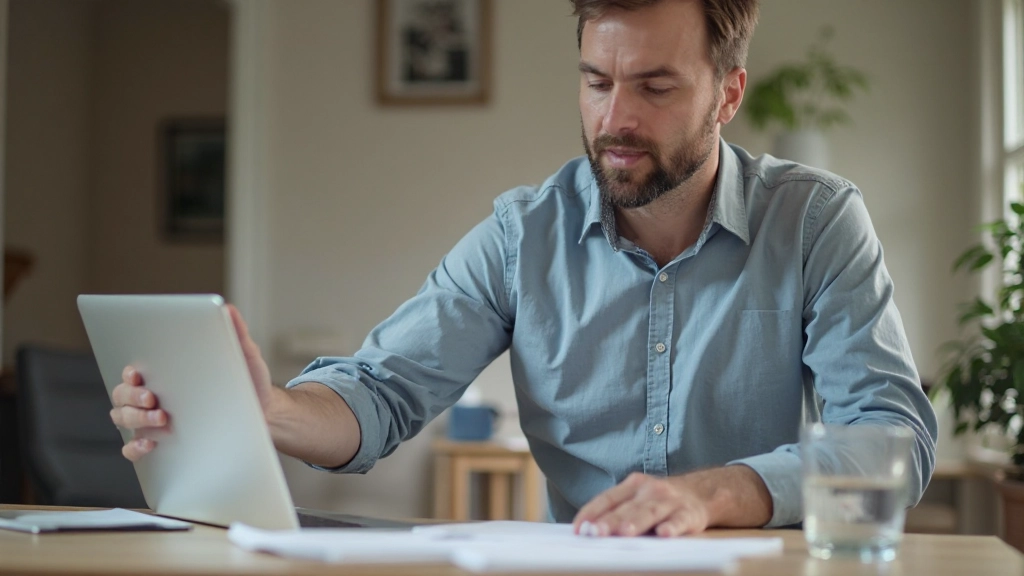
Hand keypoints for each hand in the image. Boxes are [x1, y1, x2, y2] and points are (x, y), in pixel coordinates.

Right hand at [109, 304, 275, 461]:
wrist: (264, 413)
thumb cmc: (248, 382)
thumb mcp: (245, 356)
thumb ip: (235, 333)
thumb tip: (227, 309)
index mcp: (166, 372)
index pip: (133, 370)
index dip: (129, 371)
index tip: (138, 372)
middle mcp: (153, 396)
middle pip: (122, 394)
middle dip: (132, 396)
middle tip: (152, 398)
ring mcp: (153, 421)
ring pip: (123, 418)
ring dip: (135, 418)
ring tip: (161, 418)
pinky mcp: (161, 444)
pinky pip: (133, 449)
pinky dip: (134, 447)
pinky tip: (150, 445)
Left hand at [572, 472, 710, 536]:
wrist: (702, 492)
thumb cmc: (660, 500)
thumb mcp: (638, 497)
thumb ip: (617, 510)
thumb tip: (587, 530)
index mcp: (632, 485)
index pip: (607, 498)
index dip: (591, 512)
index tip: (578, 529)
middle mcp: (650, 490)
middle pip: (626, 507)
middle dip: (610, 521)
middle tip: (595, 532)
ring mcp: (670, 501)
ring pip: (650, 512)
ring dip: (636, 522)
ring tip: (624, 532)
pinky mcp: (689, 513)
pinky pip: (680, 520)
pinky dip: (672, 527)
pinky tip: (664, 534)